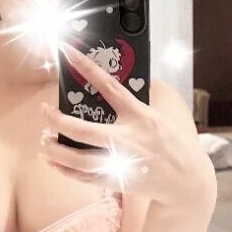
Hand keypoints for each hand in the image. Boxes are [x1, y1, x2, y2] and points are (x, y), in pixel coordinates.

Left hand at [39, 40, 209, 205]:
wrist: (187, 181)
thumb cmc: (171, 143)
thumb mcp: (157, 116)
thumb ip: (132, 102)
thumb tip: (105, 85)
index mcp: (140, 117)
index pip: (108, 86)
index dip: (85, 66)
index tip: (66, 51)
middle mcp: (128, 140)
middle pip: (84, 131)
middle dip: (58, 120)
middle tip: (45, 111)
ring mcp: (121, 163)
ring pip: (78, 160)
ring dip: (56, 149)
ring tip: (44, 140)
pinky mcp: (117, 180)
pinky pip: (83, 176)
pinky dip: (64, 169)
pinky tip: (52, 161)